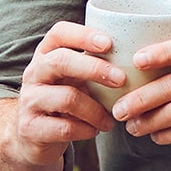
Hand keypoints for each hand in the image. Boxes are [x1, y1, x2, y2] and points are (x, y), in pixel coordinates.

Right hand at [8, 20, 124, 165]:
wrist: (32, 136)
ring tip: (110, 120)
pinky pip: (65, 128)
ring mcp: (30, 101)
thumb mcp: (74, 78)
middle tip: (121, 80)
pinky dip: (87, 130)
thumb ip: (94, 64)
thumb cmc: (63, 100)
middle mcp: (34, 73)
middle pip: (60, 61)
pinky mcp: (31, 128)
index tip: (109, 43)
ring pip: (66, 98)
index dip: (83, 35)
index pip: (59, 33)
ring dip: (96, 110)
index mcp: (46, 55)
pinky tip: (95, 130)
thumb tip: (140, 57)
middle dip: (94, 68)